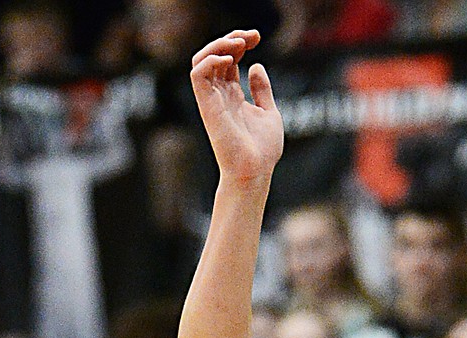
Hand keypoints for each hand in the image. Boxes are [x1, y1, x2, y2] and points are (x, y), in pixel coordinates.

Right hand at [190, 30, 283, 186]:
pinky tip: (230, 60)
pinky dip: (210, 60)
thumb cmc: (262, 152)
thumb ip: (262, 91)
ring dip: (219, 45)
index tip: (257, 38)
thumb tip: (255, 66)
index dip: (240, 42)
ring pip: (201, 60)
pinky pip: (197, 75)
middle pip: (214, 55)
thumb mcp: (269, 114)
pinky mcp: (207, 106)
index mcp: (233, 95)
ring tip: (239, 44)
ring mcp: (212, 100)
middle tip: (250, 36)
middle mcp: (220, 95)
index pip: (228, 59)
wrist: (255, 172)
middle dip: (230, 38)